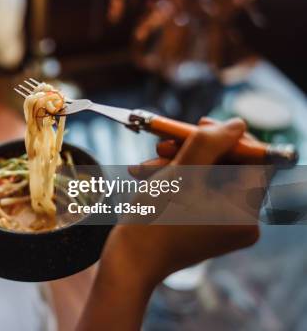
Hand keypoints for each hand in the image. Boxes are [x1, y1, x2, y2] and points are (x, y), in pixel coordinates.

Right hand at [79, 118, 265, 330]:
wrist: (128, 261)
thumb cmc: (152, 222)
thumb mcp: (181, 172)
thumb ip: (210, 142)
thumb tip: (237, 124)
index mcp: (244, 211)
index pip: (256, 160)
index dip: (230, 138)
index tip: (202, 125)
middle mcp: (241, 220)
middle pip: (229, 166)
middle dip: (194, 151)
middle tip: (166, 143)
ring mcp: (224, 225)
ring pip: (208, 176)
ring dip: (178, 164)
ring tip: (148, 164)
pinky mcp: (207, 226)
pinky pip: (198, 192)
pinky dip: (176, 180)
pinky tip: (149, 176)